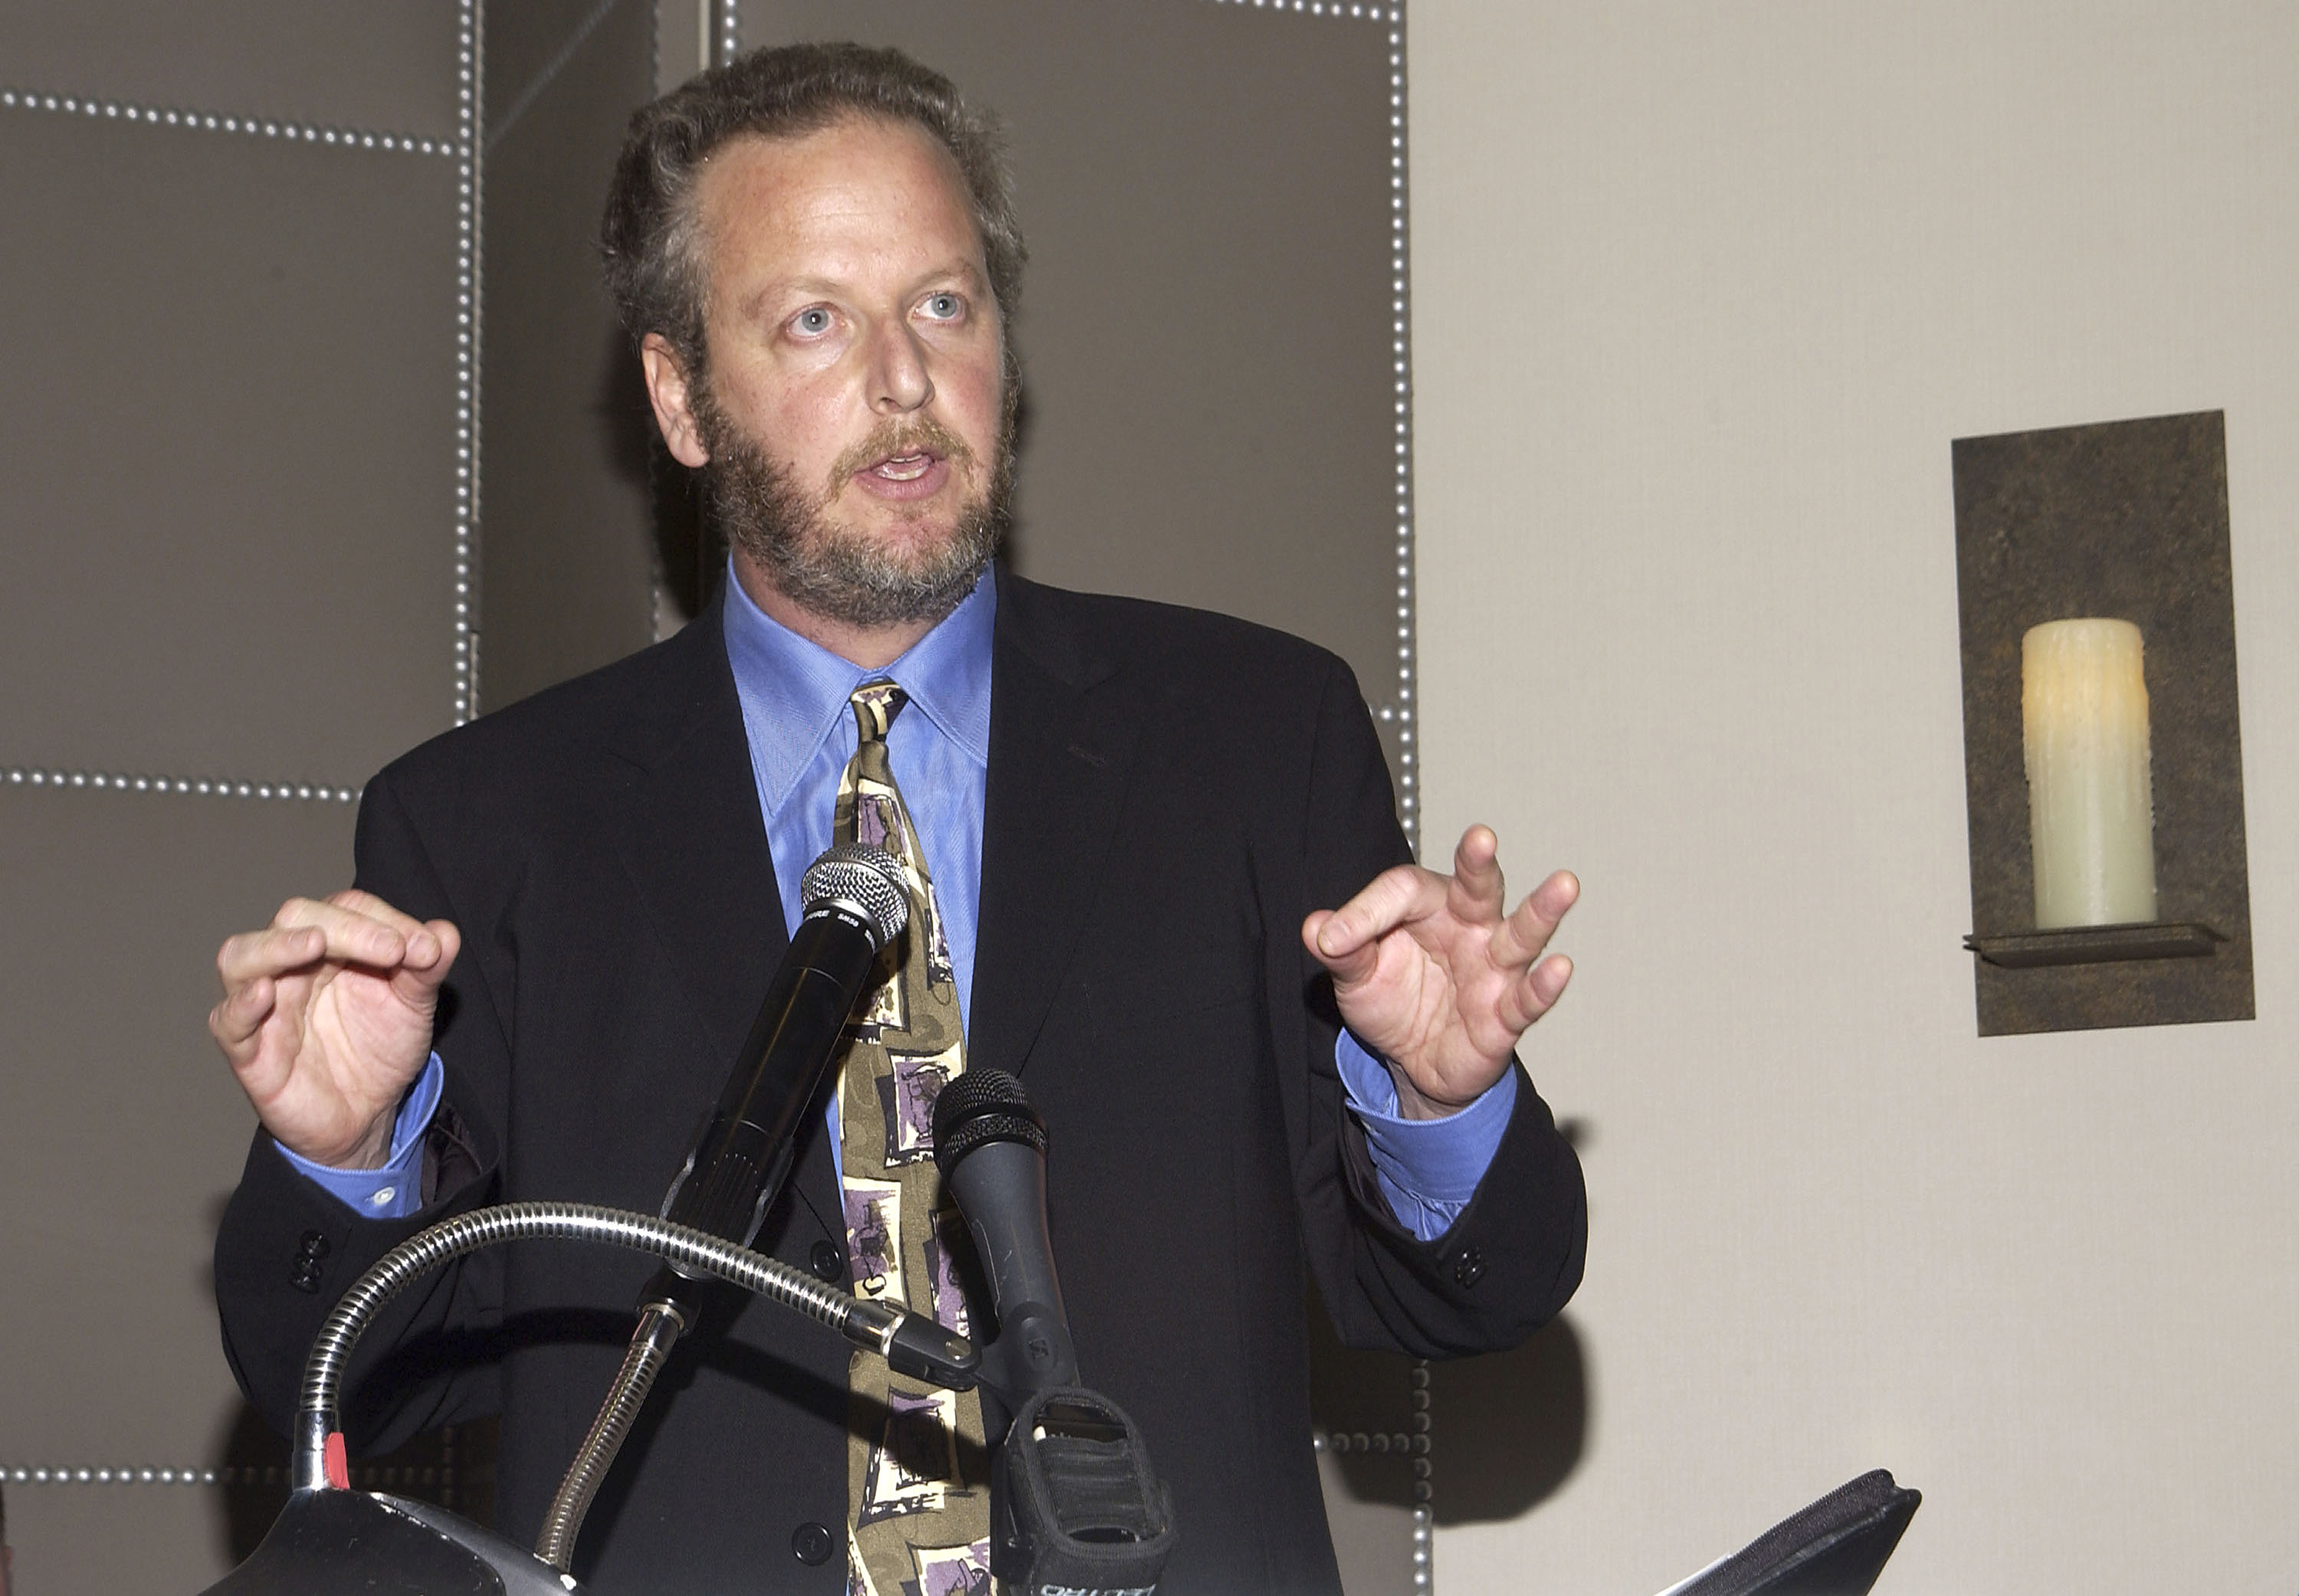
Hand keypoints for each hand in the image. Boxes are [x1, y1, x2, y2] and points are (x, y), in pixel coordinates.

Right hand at [209, 890, 459, 1168]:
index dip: (383, 919)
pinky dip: (240, 1006)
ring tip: (314, 943)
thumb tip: (444, 932)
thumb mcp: (413, 1006)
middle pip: (294, 918)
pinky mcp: (250, 1052)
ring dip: (276, 946)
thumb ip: (427, 968)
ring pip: (240, 957)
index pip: (345, 908)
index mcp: (331, 946)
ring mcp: (265, 1007)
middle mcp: (291, 966)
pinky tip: (264, 995)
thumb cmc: (380, 1048)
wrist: (368, 1115)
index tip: (426, 948)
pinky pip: (227, 1023)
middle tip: (393, 950)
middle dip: (344, 927)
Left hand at [1302, 825, 1576, 1119]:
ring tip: (1564, 885)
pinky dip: (1544, 986)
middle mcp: (1469, 929)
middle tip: (1480, 838)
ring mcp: (1493, 971)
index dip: (1367, 910)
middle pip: (1478, 888)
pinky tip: (1559, 966)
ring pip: (1521, 935)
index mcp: (1429, 907)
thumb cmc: (1392, 1001)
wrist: (1412, 1064)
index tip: (1333, 938)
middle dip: (1479, 864)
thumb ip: (1340, 948)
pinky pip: (1527, 998)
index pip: (1403, 890)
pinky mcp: (1505, 1016)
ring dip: (1542, 912)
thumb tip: (1317, 929)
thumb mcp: (1355, 975)